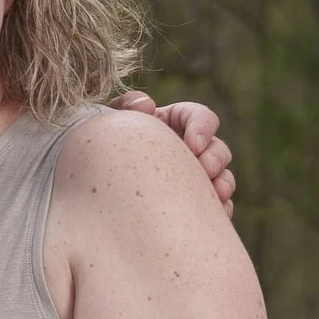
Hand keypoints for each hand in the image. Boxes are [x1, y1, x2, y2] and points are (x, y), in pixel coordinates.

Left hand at [112, 87, 234, 215]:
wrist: (95, 195)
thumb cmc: (100, 152)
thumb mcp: (108, 124)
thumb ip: (124, 106)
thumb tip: (147, 104)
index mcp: (171, 126)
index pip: (199, 116)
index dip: (202, 126)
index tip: (193, 145)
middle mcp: (187, 152)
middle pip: (217, 148)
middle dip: (216, 158)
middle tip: (205, 170)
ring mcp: (193, 180)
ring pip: (223, 178)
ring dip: (224, 184)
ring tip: (217, 195)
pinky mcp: (194, 206)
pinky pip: (217, 208)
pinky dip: (222, 210)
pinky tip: (218, 214)